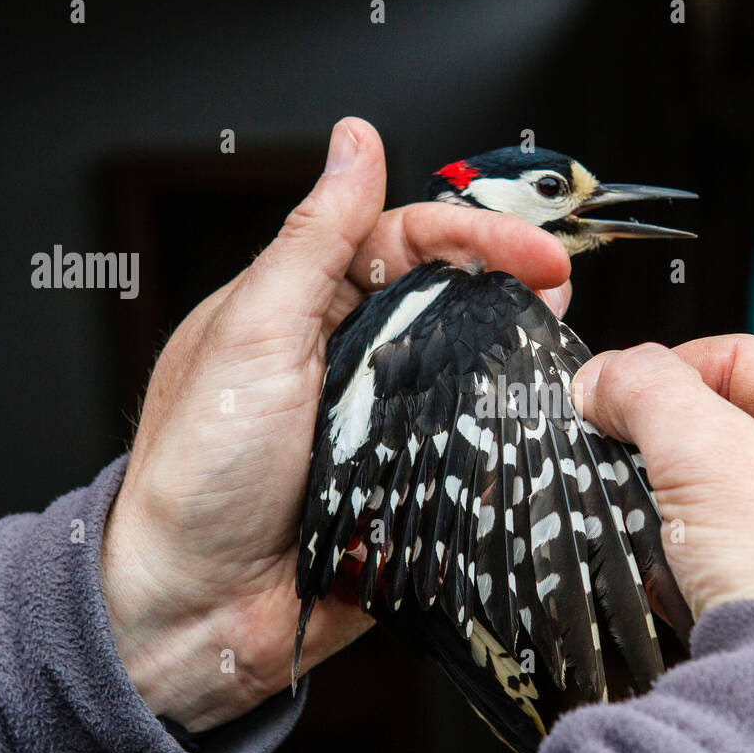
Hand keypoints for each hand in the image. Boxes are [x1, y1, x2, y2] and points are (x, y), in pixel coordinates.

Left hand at [101, 117, 570, 731]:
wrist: (194, 608)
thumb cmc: (197, 473)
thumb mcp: (253, 334)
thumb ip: (315, 240)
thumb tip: (353, 144)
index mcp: (304, 307)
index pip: (406, 241)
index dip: (476, 234)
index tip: (535, 250)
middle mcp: (347, 358)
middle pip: (446, 298)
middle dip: (509, 286)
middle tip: (559, 290)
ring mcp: (377, 421)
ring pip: (464, 370)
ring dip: (512, 355)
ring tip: (557, 348)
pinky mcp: (401, 483)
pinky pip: (462, 449)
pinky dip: (497, 433)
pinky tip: (528, 424)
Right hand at [570, 335, 753, 752]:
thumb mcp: (705, 455)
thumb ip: (647, 393)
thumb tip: (605, 376)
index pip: (745, 360)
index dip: (664, 376)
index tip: (606, 400)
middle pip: (746, 436)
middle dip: (678, 464)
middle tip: (634, 480)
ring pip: (748, 509)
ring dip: (692, 528)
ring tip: (672, 554)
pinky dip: (718, 580)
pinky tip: (698, 603)